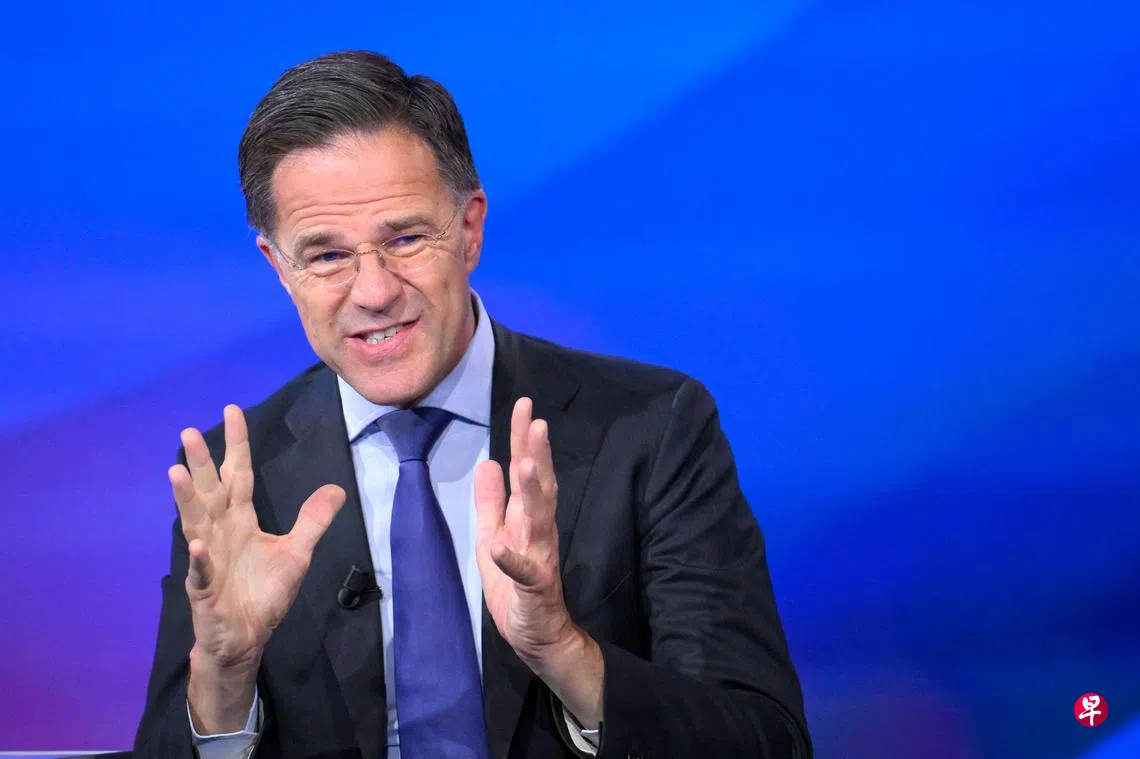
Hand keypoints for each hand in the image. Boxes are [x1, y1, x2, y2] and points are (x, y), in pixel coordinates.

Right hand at [172, 405, 344, 729]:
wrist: (245, 639)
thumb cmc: (263, 595)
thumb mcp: (297, 553)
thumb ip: (312, 521)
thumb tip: (336, 488)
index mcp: (241, 520)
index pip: (238, 474)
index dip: (237, 444)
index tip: (233, 411)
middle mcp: (221, 532)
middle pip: (210, 491)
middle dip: (201, 463)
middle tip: (190, 432)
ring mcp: (210, 559)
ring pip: (196, 522)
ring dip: (187, 499)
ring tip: (176, 472)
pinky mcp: (205, 589)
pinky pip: (201, 571)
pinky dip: (200, 558)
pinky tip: (199, 543)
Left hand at [475, 398, 602, 725]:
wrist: (537, 636)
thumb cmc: (517, 586)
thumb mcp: (495, 535)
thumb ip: (491, 502)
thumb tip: (488, 461)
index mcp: (527, 517)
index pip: (527, 470)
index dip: (523, 438)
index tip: (524, 404)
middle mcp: (539, 531)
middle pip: (541, 487)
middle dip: (537, 454)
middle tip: (536, 422)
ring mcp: (541, 558)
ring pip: (540, 521)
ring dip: (533, 493)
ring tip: (526, 465)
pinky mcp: (536, 588)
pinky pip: (525, 572)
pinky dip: (512, 558)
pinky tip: (498, 545)